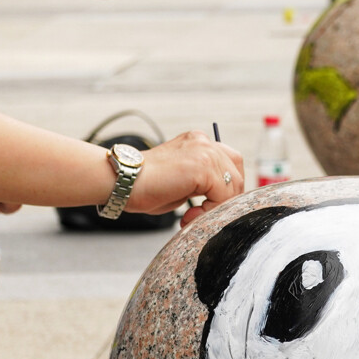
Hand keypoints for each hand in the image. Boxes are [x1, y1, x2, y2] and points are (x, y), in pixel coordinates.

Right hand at [129, 130, 244, 221]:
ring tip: (190, 216)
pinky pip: (224, 195)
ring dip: (216, 207)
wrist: (122, 181)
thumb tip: (221, 200)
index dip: (223, 191)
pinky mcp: (202, 167)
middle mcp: (205, 142)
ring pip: (233, 185)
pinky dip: (211, 210)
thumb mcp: (182, 182)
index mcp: (199, 142)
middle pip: (237, 173)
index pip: (230, 165)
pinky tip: (188, 215)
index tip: (201, 208)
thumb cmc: (145, 187)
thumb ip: (203, 184)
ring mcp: (205, 152)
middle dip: (225, 199)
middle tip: (199, 214)